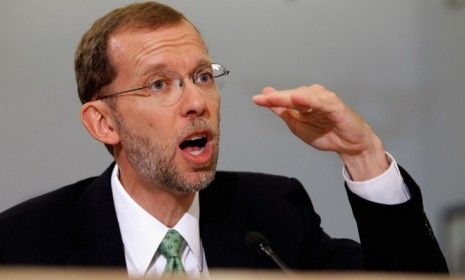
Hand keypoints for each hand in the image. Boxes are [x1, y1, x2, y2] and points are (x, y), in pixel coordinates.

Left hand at [252, 85, 388, 180]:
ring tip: (272, 98)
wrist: (348, 145)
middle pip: (291, 95)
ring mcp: (324, 99)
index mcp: (304, 100)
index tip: (256, 99)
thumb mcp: (298, 126)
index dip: (271, 99)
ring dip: (287, 97)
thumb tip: (268, 101)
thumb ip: (284, 114)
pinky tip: (297, 98)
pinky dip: (308, 100)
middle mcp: (313, 96)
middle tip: (261, 99)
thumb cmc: (326, 134)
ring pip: (302, 96)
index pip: (284, 98)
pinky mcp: (335, 105)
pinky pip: (319, 102)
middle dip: (276, 98)